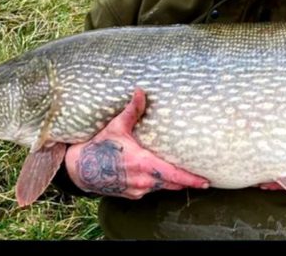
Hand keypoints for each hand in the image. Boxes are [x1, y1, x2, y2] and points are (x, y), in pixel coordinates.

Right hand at [64, 89, 208, 199]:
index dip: (191, 180)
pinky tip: (160, 176)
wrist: (79, 169)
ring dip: (172, 182)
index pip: (174, 175)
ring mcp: (137, 190)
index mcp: (143, 163)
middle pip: (173, 184)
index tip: (206, 181)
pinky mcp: (131, 194)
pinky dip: (158, 184)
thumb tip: (141, 91)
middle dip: (187, 181)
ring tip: (186, 176)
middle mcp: (142, 180)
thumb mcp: (116, 127)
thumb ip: (132, 110)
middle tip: (202, 178)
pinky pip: (150, 190)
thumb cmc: (98, 146)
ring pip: (162, 187)